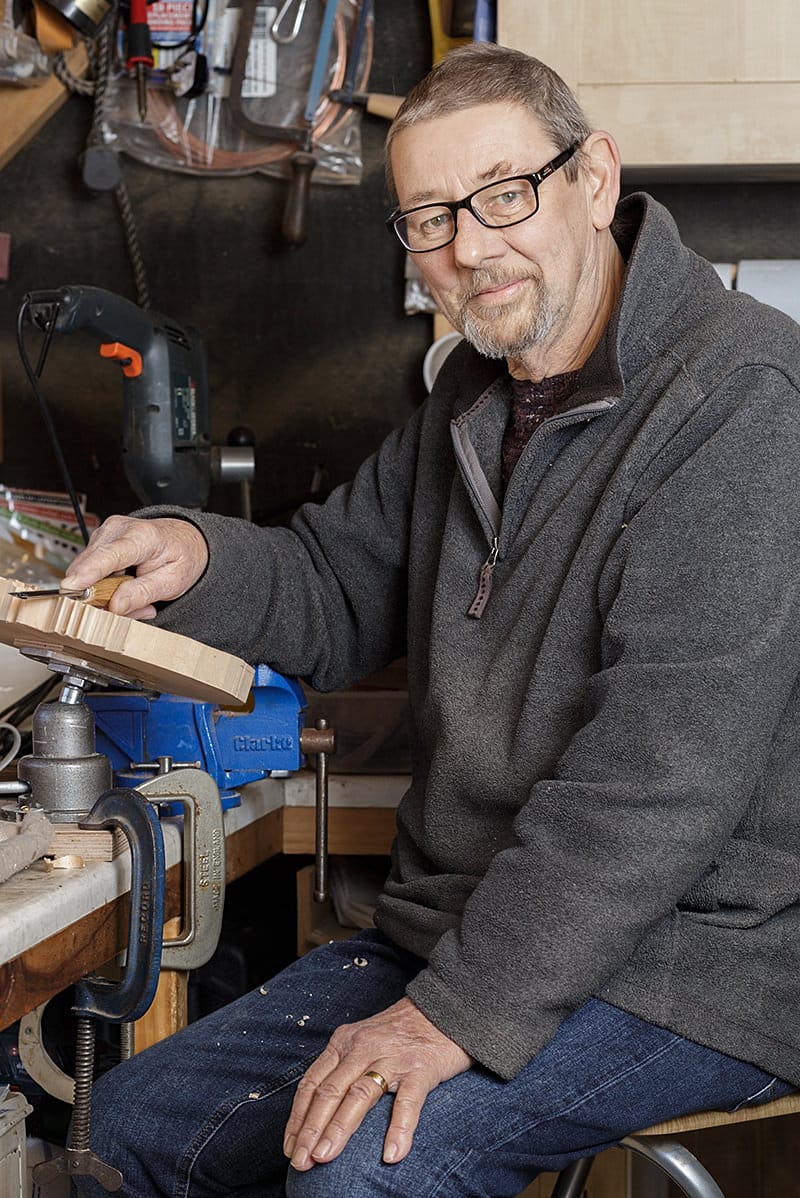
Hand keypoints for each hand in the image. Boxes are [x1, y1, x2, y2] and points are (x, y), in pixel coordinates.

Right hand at [65, 515, 208, 619]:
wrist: (183, 539)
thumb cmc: (180, 557)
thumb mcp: (173, 582)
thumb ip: (143, 593)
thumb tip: (115, 606)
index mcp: (143, 536)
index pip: (110, 555)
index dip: (88, 573)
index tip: (70, 587)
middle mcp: (118, 529)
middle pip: (89, 567)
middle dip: (100, 596)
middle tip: (130, 609)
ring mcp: (105, 534)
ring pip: (85, 572)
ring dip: (103, 593)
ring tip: (132, 595)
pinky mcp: (98, 542)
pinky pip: (88, 571)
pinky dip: (102, 585)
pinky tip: (123, 586)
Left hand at [283, 996, 471, 1171]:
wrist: (445, 1009)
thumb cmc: (400, 1032)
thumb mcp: (362, 1041)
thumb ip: (343, 1069)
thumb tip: (318, 1113)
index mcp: (344, 1042)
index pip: (312, 1083)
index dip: (298, 1118)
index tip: (289, 1147)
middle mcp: (363, 1048)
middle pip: (329, 1092)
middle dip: (311, 1130)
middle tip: (300, 1161)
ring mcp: (392, 1057)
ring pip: (358, 1096)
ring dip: (338, 1129)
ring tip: (325, 1157)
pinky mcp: (421, 1068)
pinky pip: (407, 1101)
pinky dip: (398, 1128)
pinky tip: (391, 1154)